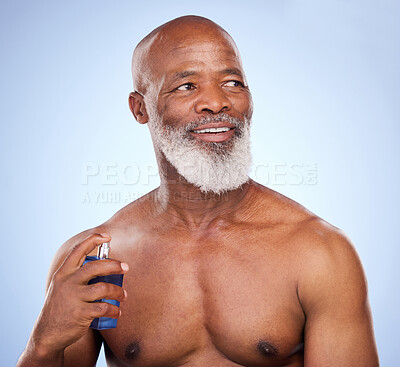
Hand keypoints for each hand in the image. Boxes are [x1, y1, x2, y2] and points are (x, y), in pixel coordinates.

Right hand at [31, 234, 128, 355]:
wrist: (47, 334)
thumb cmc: (61, 307)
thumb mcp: (62, 287)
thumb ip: (77, 276)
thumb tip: (105, 266)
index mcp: (63, 273)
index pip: (78, 250)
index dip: (93, 240)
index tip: (107, 236)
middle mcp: (67, 282)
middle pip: (96, 267)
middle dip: (114, 265)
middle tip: (125, 268)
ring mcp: (74, 298)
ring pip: (104, 288)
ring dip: (118, 291)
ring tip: (123, 295)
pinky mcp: (81, 313)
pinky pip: (104, 308)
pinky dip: (114, 310)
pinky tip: (117, 312)